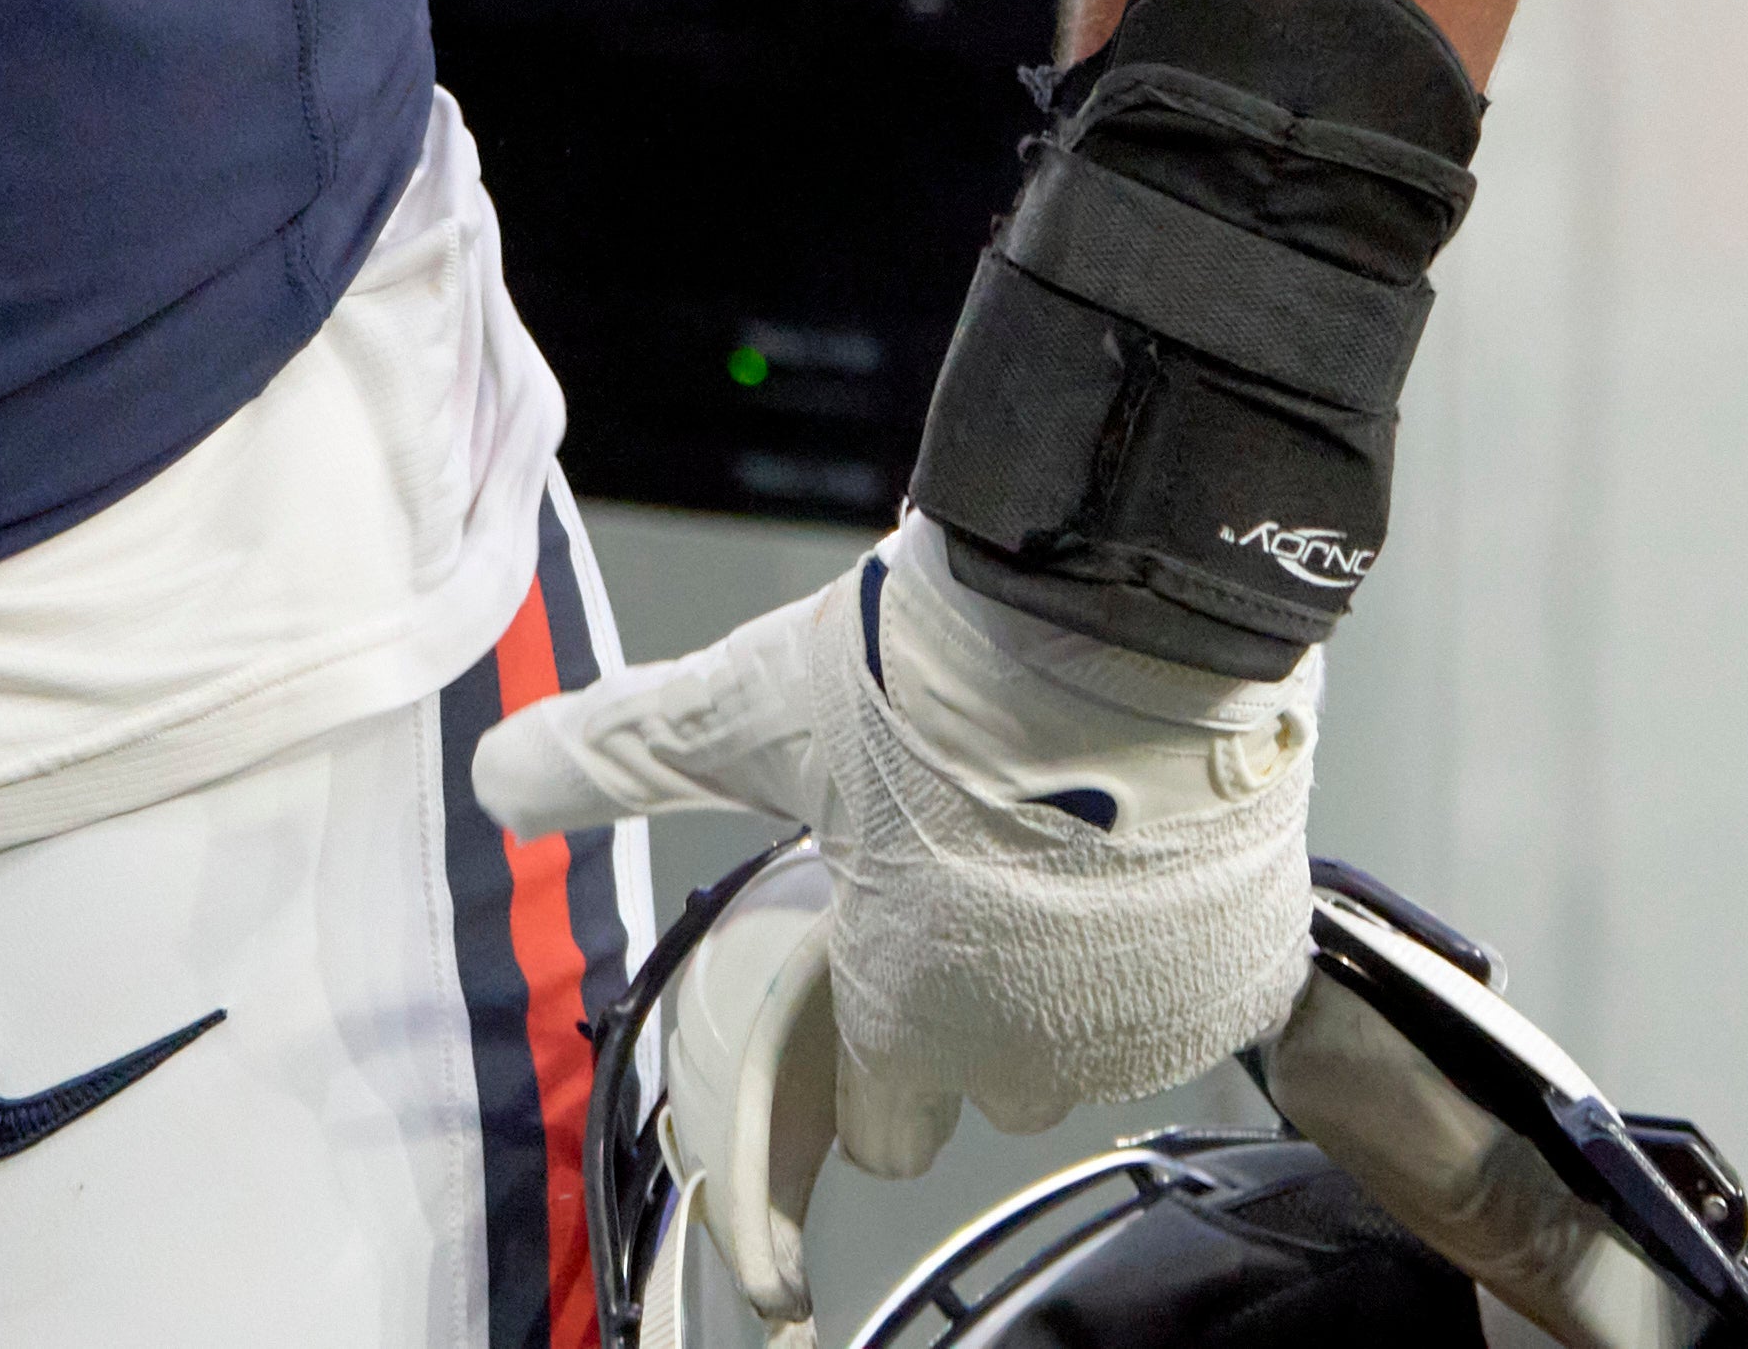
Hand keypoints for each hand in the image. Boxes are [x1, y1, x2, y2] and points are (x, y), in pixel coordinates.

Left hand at [474, 522, 1315, 1340]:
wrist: (1122, 616)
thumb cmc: (937, 676)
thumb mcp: (740, 711)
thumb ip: (616, 759)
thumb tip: (502, 774)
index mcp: (912, 1014)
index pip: (886, 1132)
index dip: (869, 1051)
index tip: (872, 966)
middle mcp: (1037, 1047)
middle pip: (997, 1078)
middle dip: (973, 997)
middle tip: (956, 871)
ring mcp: (1152, 1015)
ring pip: (1098, 1035)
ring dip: (1074, 963)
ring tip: (1044, 835)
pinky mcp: (1245, 966)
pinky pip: (1195, 986)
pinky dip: (1169, 930)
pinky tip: (1130, 840)